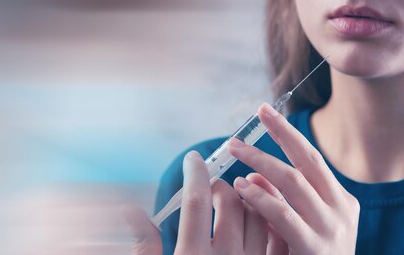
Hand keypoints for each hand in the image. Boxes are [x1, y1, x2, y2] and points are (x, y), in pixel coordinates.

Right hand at [123, 151, 269, 254]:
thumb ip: (144, 244)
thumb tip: (128, 210)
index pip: (195, 201)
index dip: (195, 173)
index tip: (194, 159)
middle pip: (229, 203)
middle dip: (218, 185)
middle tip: (210, 185)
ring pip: (257, 215)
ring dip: (245, 200)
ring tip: (232, 200)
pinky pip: (275, 237)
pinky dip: (266, 219)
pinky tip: (254, 216)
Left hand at [228, 103, 359, 254]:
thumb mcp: (299, 227)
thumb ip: (281, 200)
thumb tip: (252, 177)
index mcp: (341, 202)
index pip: (311, 159)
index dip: (287, 134)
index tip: (266, 112)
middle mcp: (342, 211)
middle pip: (307, 161)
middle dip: (280, 134)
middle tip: (256, 114)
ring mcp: (332, 230)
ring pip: (294, 182)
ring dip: (261, 162)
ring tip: (236, 151)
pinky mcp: (315, 249)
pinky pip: (284, 215)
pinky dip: (261, 198)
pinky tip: (241, 189)